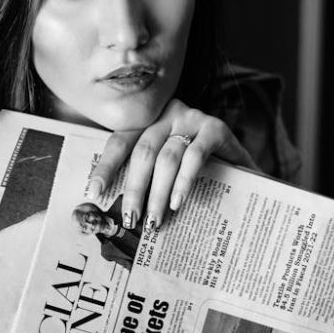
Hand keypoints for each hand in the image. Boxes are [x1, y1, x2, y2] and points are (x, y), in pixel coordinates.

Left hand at [88, 98, 255, 230]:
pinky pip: (195, 155)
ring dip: (158, 192)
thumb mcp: (166, 165)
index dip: (106, 166)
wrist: (239, 161)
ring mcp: (191, 117)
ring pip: (166, 157)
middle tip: (131, 218)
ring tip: (155, 219)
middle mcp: (166, 113)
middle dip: (134, 188)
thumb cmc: (195, 165)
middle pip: (142, 151)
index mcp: (148, 120)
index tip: (94, 192)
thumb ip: (144, 176)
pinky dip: (184, 181)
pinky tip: (178, 202)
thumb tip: (108, 205)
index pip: (121, 141)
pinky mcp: (215, 127)